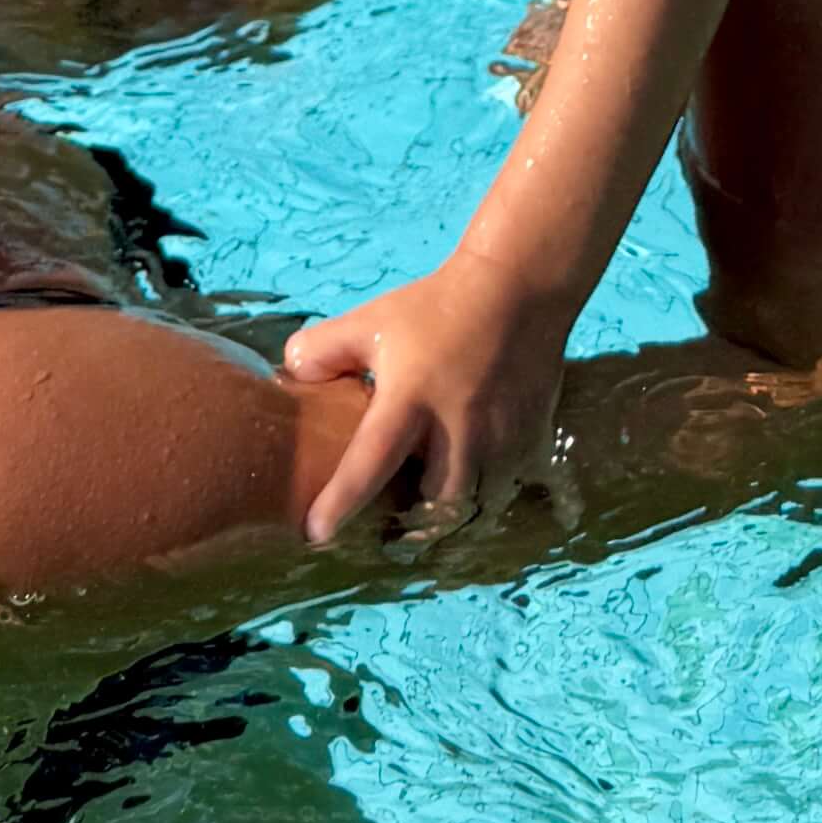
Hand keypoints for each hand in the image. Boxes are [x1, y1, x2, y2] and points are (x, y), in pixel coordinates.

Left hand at [286, 253, 576, 541]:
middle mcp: (459, 428)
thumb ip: (321, 350)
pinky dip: (487, 504)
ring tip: (428, 523)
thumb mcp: (370, 322)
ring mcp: (502, 439)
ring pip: (475, 509)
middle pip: (434, 507)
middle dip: (409, 531)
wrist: (518, 286)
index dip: (341, 502)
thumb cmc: (436, 307)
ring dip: (448, 522)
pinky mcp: (532, 441)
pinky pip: (508, 494)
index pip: (370, 461)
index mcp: (410, 399)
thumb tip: (288, 378)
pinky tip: (473, 496)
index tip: (316, 534)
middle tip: (388, 536)